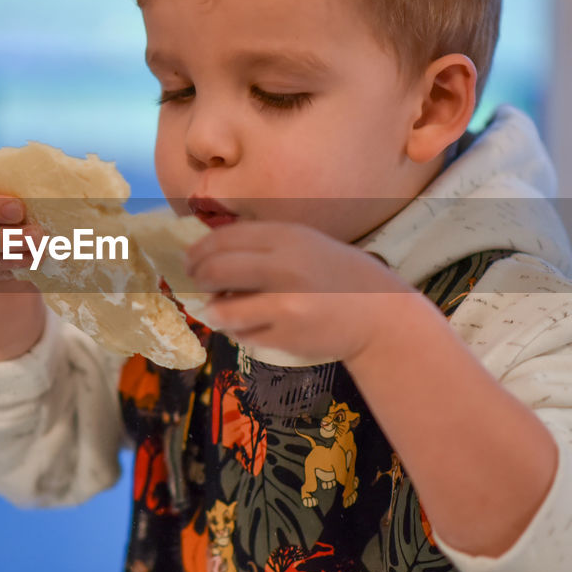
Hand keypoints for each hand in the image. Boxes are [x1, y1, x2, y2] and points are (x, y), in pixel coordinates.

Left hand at [183, 220, 418, 362]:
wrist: (381, 316)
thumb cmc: (340, 277)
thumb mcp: (306, 245)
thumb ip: (264, 247)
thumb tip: (208, 255)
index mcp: (287, 236)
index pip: (224, 238)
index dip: (199, 250)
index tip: (190, 260)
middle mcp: (283, 265)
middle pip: (216, 269)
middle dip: (198, 278)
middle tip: (197, 284)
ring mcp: (284, 302)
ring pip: (222, 308)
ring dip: (213, 310)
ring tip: (220, 310)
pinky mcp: (286, 334)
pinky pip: (243, 333)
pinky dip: (238, 330)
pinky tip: (251, 325)